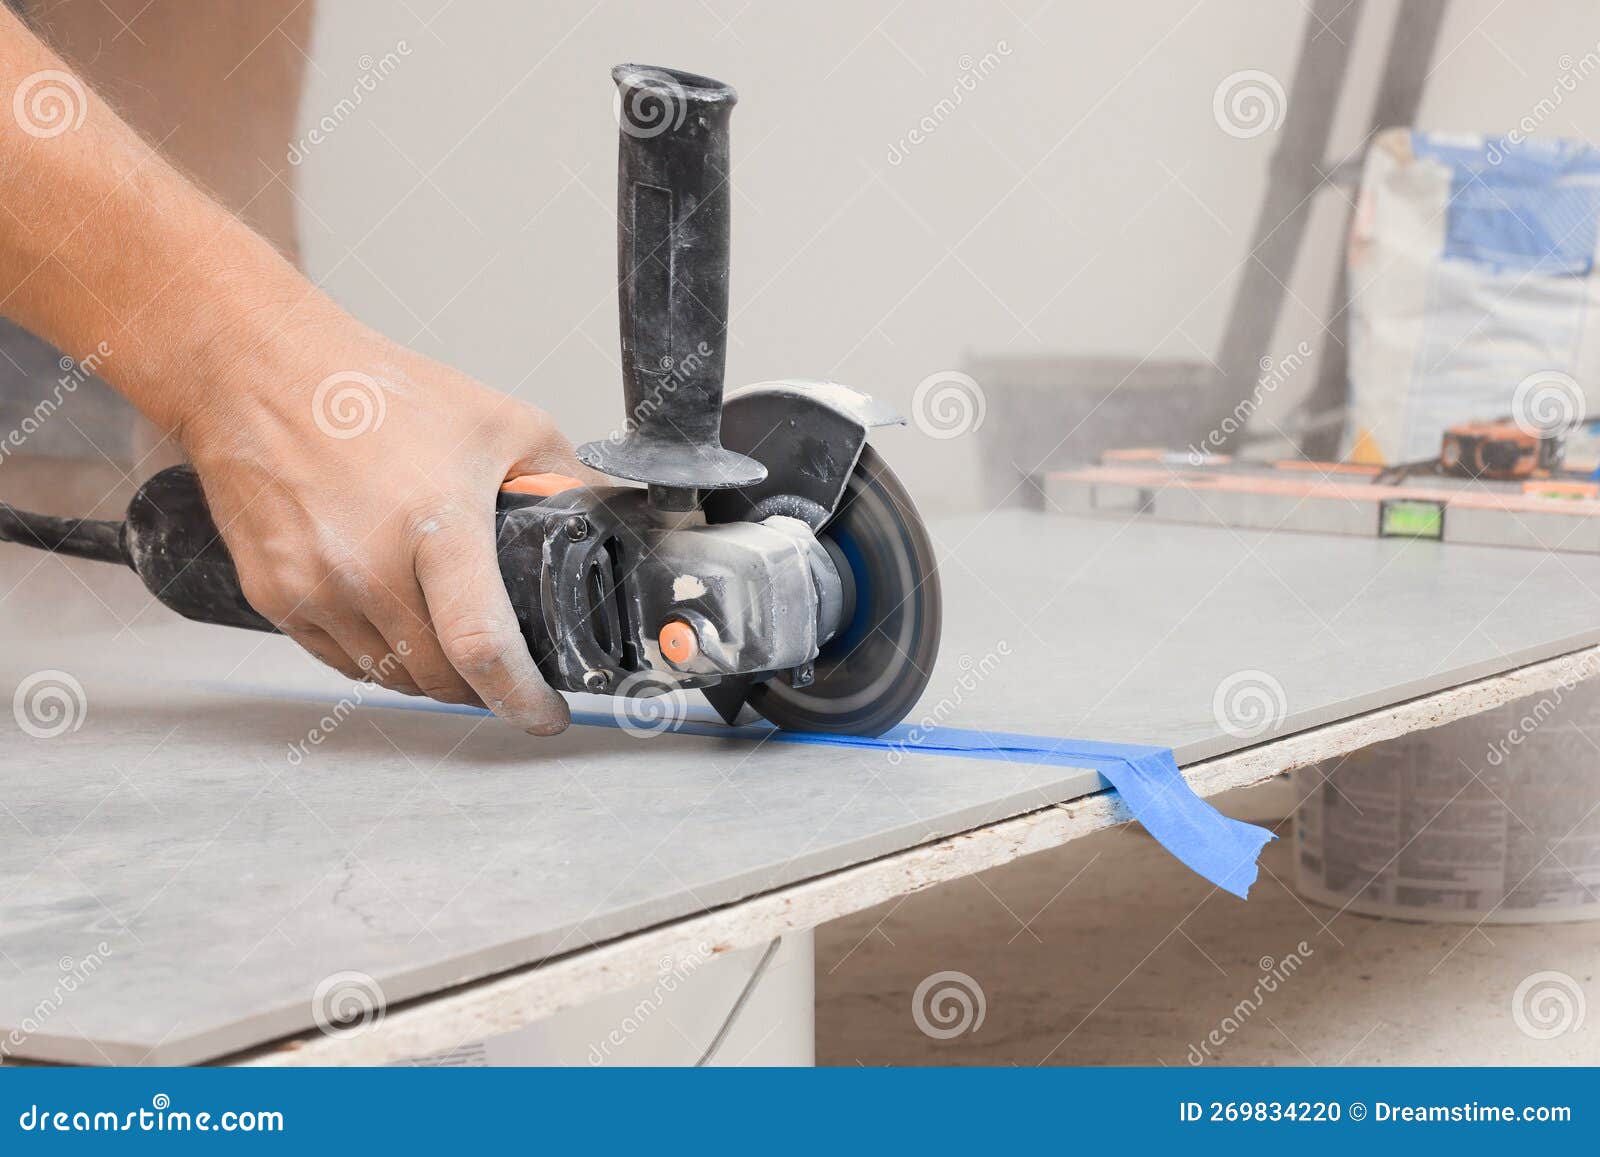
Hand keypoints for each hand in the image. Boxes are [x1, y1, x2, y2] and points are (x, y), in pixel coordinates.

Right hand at [180, 313, 594, 733]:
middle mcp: (369, 566)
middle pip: (441, 675)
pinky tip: (394, 617)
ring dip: (429, 673)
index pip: (482, 647)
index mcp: (436, 525)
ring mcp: (315, 588)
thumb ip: (564, 479)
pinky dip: (377, 656)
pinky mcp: (275, 596)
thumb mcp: (501, 422)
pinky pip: (341, 659)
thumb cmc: (378, 392)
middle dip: (482, 684)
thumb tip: (616, 516)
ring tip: (447, 632)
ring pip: (391, 676)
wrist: (261, 373)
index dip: (522, 698)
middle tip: (501, 665)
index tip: (546, 716)